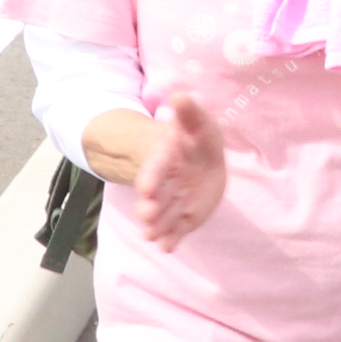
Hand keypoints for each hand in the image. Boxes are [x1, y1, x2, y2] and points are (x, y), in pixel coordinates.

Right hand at [127, 93, 227, 254]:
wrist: (193, 158)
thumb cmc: (194, 138)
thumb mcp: (195, 122)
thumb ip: (189, 112)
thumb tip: (182, 94)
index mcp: (165, 159)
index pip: (155, 169)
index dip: (151, 178)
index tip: (145, 188)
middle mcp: (165, 183)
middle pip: (155, 196)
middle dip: (150, 206)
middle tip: (146, 218)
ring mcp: (173, 200)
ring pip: (162, 215)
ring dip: (157, 225)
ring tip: (152, 237)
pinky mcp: (184, 215)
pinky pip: (176, 228)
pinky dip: (170, 238)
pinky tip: (167, 247)